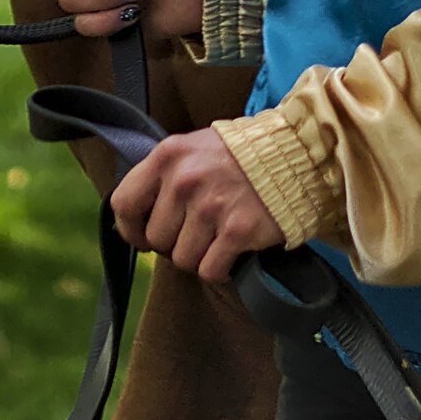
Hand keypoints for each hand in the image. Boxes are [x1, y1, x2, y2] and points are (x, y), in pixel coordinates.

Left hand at [112, 129, 284, 282]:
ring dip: (199, 256)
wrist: (296, 155)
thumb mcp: (194, 149)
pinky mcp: (237, 230)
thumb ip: (164, 177)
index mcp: (168, 156)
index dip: (131, 229)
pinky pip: (209, 270)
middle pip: (156, 239)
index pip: (124, 204)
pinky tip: (232, 250)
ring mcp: (211, 206)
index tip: (144, 238)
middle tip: (198, 231)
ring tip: (218, 236)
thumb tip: (134, 220)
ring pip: (182, 259)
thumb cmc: (241, 156)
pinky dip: (220, 268)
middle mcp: (184, 180)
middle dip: (174, 243)